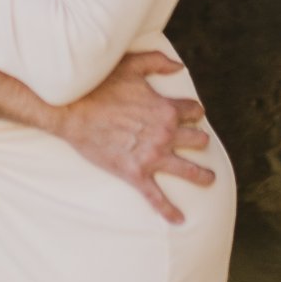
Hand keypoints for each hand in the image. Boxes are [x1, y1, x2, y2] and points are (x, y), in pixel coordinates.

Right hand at [56, 50, 213, 224]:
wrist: (71, 110)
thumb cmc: (99, 85)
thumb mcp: (130, 64)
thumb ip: (158, 62)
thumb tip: (179, 66)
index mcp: (166, 108)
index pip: (194, 111)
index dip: (194, 111)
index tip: (191, 113)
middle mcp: (165, 134)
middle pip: (198, 139)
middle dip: (199, 139)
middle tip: (197, 141)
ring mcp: (152, 156)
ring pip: (189, 169)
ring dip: (202, 175)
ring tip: (209, 179)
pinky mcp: (135, 173)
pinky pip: (157, 197)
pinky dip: (169, 210)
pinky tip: (179, 219)